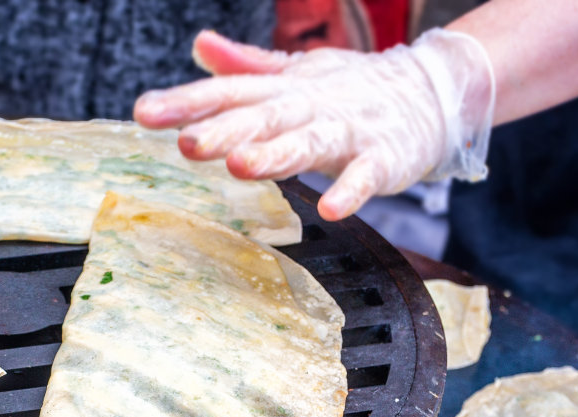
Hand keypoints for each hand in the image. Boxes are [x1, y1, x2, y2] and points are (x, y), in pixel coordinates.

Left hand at [134, 29, 494, 220]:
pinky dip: (350, 191)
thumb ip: (246, 67)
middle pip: (263, 115)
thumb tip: (199, 46)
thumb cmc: (353, 89)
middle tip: (188, 143)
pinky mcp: (383, 157)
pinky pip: (366, 175)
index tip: (144, 112)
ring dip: (276, 154)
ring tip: (242, 167)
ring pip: (308, 142)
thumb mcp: (296, 74)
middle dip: (224, 129)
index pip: (229, 92)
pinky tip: (331, 209)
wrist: (433, 90)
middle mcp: (311, 104)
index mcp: (284, 88)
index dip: (186, 102)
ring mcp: (348, 130)